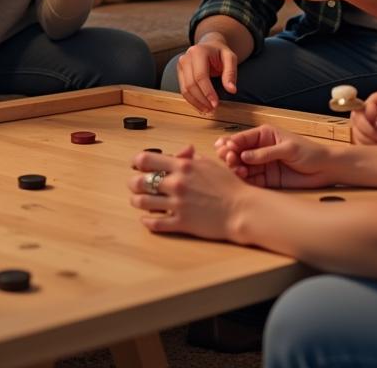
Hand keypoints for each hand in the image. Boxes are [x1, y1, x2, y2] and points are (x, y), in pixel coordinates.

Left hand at [127, 144, 243, 239]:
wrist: (243, 210)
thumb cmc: (229, 186)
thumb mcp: (209, 163)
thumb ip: (190, 157)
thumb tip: (179, 152)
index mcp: (182, 166)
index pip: (146, 159)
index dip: (136, 162)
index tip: (136, 165)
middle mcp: (176, 183)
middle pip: (139, 181)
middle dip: (133, 183)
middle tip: (134, 184)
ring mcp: (177, 204)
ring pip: (142, 202)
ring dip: (137, 201)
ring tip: (138, 201)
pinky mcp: (181, 223)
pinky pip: (155, 223)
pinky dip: (147, 222)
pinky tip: (146, 220)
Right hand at [177, 32, 237, 112]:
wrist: (209, 46)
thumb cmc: (220, 52)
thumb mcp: (230, 58)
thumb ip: (231, 73)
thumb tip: (231, 89)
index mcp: (198, 52)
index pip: (200, 76)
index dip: (207, 92)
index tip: (215, 104)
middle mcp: (186, 58)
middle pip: (191, 84)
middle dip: (201, 99)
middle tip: (213, 109)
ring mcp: (181, 65)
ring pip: (185, 89)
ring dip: (196, 102)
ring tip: (208, 110)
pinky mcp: (180, 72)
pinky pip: (183, 89)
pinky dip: (192, 100)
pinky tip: (201, 106)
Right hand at [213, 124, 334, 188]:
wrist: (327, 169)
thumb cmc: (310, 152)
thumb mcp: (288, 149)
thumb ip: (266, 153)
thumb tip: (244, 155)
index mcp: (264, 135)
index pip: (242, 138)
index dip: (231, 143)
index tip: (226, 150)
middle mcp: (260, 149)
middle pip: (238, 152)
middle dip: (230, 155)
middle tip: (230, 160)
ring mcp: (262, 164)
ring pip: (242, 166)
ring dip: (236, 168)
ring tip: (237, 170)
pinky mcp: (267, 179)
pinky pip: (251, 179)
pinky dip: (244, 179)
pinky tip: (242, 178)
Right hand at [351, 89, 376, 144]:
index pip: (361, 109)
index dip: (369, 119)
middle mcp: (372, 112)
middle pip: (357, 122)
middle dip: (372, 133)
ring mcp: (372, 127)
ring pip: (359, 135)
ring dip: (376, 142)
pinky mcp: (374, 141)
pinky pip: (364, 146)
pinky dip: (375, 149)